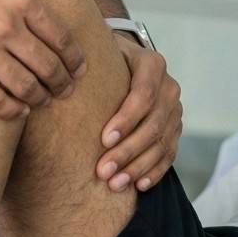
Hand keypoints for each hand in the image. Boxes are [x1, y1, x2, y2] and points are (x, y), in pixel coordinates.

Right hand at [0, 0, 86, 120]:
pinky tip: (17, 111)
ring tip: (42, 102)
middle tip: (66, 91)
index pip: (61, 36)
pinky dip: (11, 110)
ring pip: (24, 87)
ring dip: (39, 99)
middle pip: (48, 66)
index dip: (74, 58)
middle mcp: (6, 25)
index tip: (78, 68)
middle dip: (62, 83)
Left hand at [96, 38, 181, 192]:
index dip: (126, 119)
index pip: (144, 94)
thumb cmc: (105, 59)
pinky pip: (170, 154)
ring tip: (115, 183)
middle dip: (128, 151)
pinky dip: (155, 171)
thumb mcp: (99, 51)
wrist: (127, 62)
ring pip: (162, 143)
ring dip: (139, 167)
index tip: (104, 139)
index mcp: (152, 63)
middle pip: (154, 124)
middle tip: (103, 171)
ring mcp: (175, 110)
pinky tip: (138, 185)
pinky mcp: (176, 129)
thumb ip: (86, 59)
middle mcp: (169, 86)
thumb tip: (61, 80)